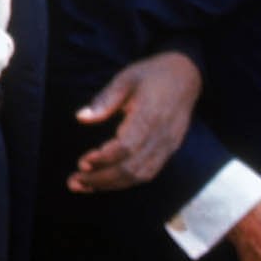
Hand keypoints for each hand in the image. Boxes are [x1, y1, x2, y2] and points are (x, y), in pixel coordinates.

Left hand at [70, 50, 200, 192]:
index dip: (104, 159)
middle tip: (74, 181)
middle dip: (102, 178)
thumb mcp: (126, 78)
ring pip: (141, 175)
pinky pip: (148, 172)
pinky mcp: (169, 150)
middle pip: (133, 168)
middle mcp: (163, 136)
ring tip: (83, 185)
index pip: (128, 146)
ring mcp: (168, 145)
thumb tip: (81, 117)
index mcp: (151, 116)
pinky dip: (125, 181)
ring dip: (111, 184)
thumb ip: (105, 99)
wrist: (186, 75)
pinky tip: (104, 182)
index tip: (82, 162)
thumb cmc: (152, 75)